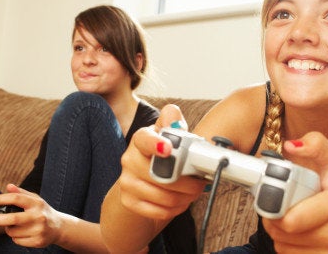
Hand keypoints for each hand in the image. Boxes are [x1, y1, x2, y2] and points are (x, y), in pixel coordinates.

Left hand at [0, 184, 63, 247]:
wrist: (58, 227)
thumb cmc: (43, 211)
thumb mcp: (35, 199)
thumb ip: (21, 193)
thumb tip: (8, 186)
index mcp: (37, 204)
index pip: (17, 199)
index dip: (2, 199)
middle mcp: (39, 216)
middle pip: (12, 218)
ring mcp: (39, 230)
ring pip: (13, 232)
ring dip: (8, 229)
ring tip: (15, 226)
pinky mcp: (38, 241)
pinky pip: (17, 241)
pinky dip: (15, 237)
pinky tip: (22, 233)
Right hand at [116, 104, 205, 220]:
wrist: (141, 180)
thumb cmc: (160, 156)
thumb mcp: (168, 135)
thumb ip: (173, 123)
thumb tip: (174, 117)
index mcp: (140, 139)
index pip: (144, 139)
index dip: (156, 143)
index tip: (168, 148)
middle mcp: (129, 159)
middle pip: (161, 175)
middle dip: (187, 182)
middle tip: (200, 182)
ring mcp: (126, 181)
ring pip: (163, 196)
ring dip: (185, 197)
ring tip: (193, 192)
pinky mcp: (129, 201)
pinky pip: (158, 211)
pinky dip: (175, 209)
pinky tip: (181, 202)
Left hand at [262, 132, 327, 252]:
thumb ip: (316, 145)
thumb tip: (292, 145)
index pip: (290, 219)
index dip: (275, 207)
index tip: (278, 196)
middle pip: (281, 232)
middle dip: (274, 217)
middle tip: (283, 205)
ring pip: (281, 246)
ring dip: (279, 232)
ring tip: (293, 218)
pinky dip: (287, 245)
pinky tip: (298, 233)